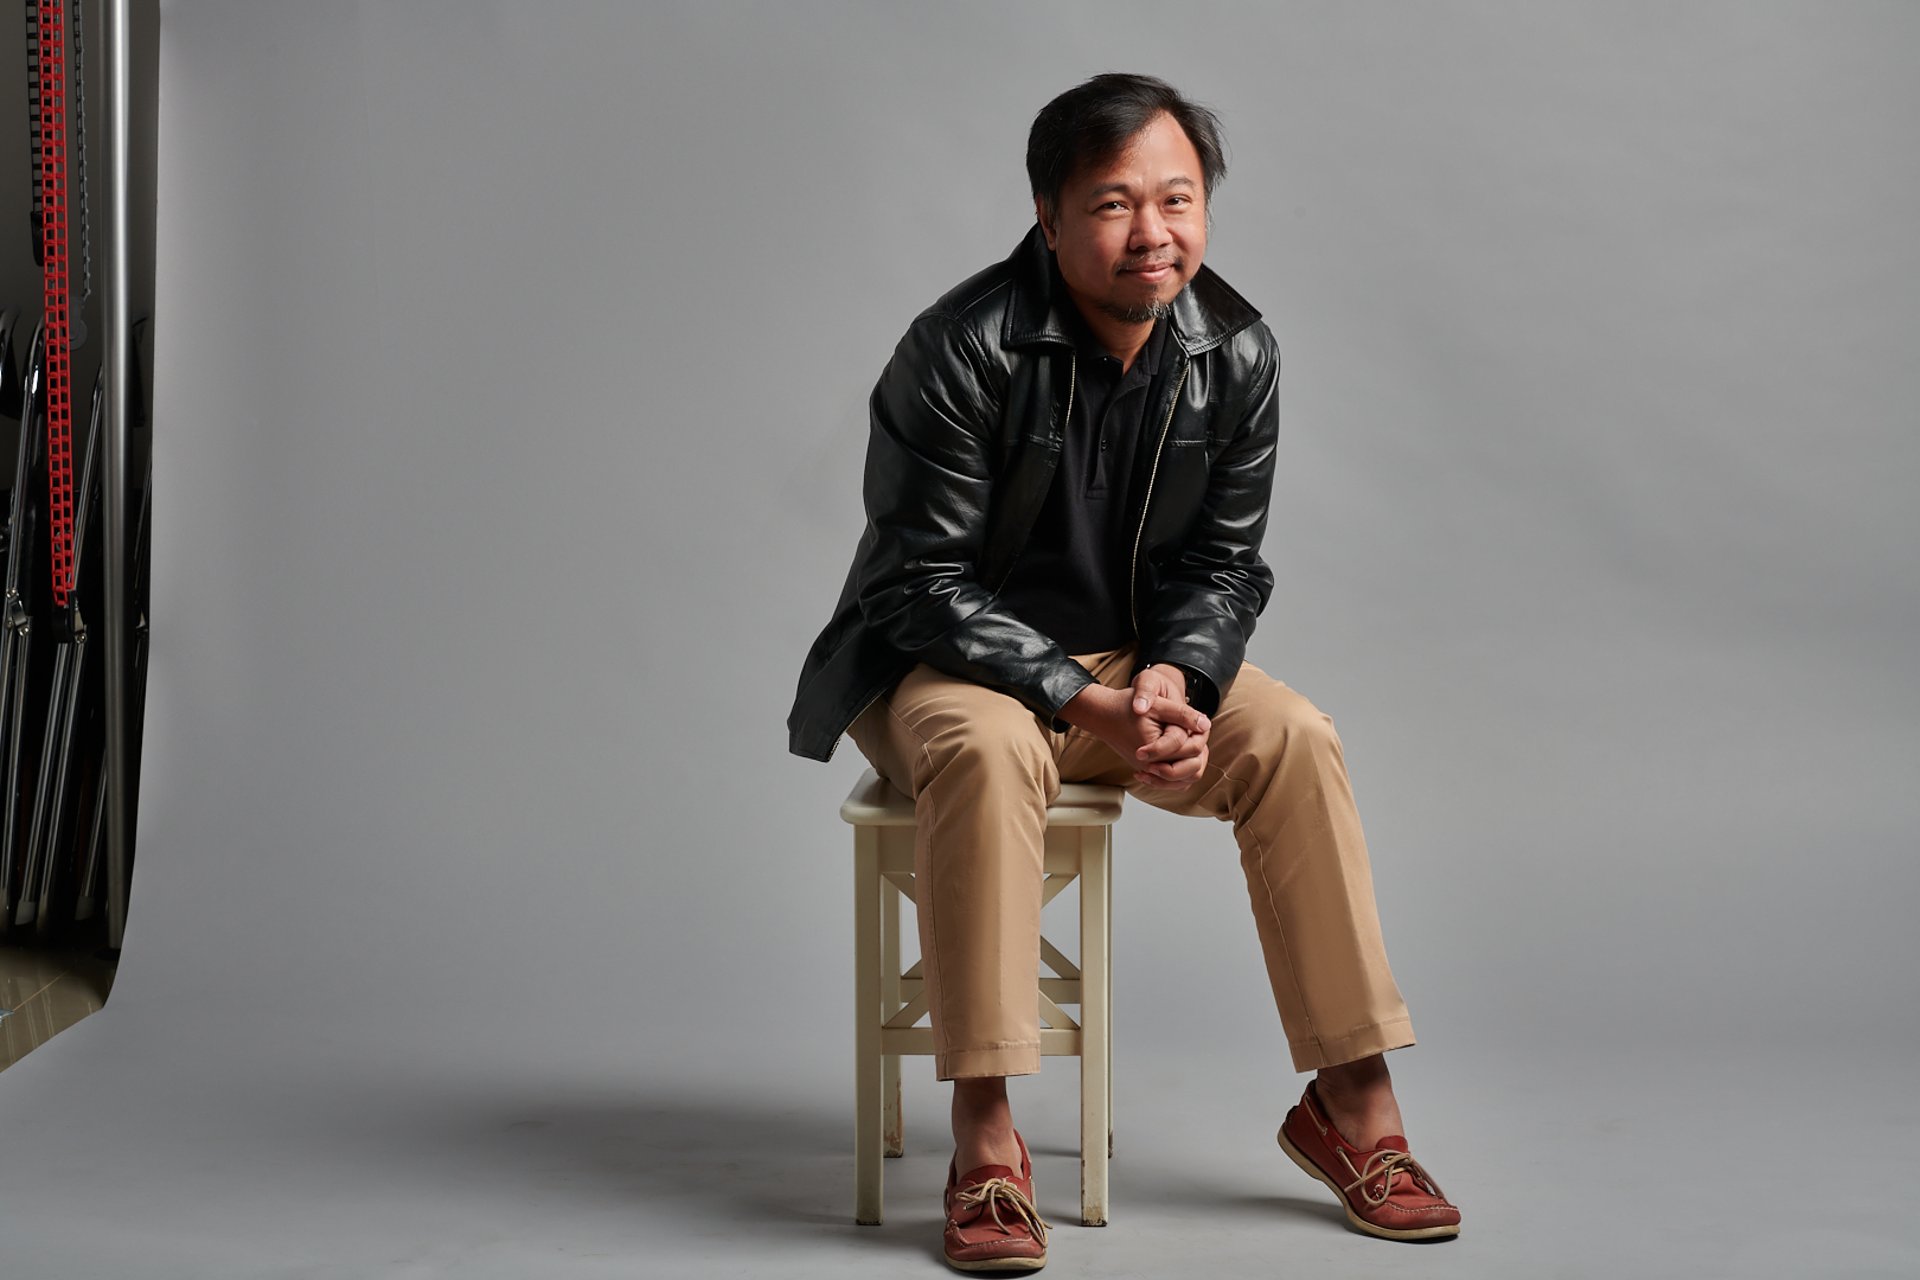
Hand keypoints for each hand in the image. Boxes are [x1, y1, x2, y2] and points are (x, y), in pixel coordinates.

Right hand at [1060, 676, 1210, 790]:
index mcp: (1157, 750)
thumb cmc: (1126, 707)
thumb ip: (1182, 715)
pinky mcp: (1147, 771)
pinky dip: (1182, 772)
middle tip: (1194, 731)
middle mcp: (1152, 766)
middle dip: (1198, 750)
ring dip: (1192, 763)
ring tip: (1191, 743)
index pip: (1193, 749)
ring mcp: (1149, 770)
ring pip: (1184, 780)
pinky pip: (1172, 782)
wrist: (1102, 714)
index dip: (1199, 732)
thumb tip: (1206, 725)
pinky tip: (1181, 754)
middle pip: (1192, 769)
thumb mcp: (1158, 705)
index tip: (1194, 720)